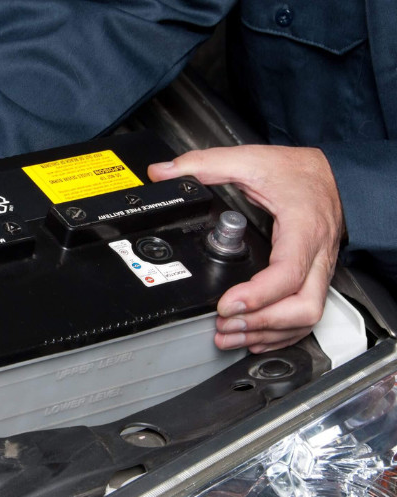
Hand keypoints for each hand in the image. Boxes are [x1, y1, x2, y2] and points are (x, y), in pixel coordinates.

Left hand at [148, 145, 343, 352]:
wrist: (332, 174)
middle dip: (262, 324)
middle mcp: (316, 255)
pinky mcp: (315, 278)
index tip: (226, 304)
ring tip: (230, 335)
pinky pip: (306, 315)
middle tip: (224, 325)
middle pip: (303, 307)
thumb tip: (163, 173)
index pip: (288, 274)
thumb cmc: (298, 171)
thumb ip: (204, 164)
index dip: (257, 296)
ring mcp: (319, 270)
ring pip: (307, 317)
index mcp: (302, 229)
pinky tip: (254, 336)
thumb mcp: (250, 160)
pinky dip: (280, 332)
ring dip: (268, 333)